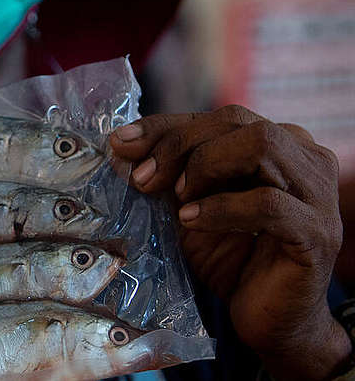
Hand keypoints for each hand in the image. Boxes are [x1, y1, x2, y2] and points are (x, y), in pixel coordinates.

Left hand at [110, 106, 347, 380]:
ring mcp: (318, 194)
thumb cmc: (231, 258)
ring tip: (176, 198)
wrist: (271, 320)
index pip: (219, 117)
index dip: (166, 126)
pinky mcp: (317, 232)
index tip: (120, 143)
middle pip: (237, 122)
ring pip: (260, 146)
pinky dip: (221, 207)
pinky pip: (268, 203)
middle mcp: (307, 158)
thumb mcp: (191, 205)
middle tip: (141, 179)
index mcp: (281, 143)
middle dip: (179, 144)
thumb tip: (120, 144)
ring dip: (204, 166)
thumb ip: (168, 172)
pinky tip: (190, 221)